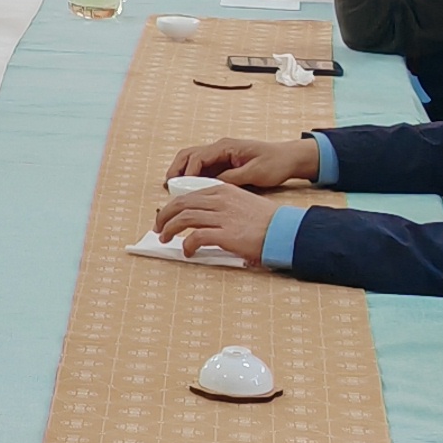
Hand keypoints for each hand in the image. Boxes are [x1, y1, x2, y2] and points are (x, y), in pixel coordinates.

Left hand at [151, 183, 278, 262]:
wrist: (285, 230)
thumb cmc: (267, 220)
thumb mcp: (242, 202)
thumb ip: (222, 205)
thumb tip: (204, 218)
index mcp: (223, 190)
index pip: (189, 195)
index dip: (173, 206)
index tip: (166, 215)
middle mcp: (220, 200)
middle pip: (181, 204)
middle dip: (165, 216)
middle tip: (158, 227)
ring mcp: (222, 216)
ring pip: (184, 218)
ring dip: (169, 229)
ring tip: (165, 238)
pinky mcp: (226, 234)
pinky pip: (196, 238)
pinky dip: (187, 245)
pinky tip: (187, 252)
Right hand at [166, 136, 319, 193]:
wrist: (289, 158)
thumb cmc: (275, 163)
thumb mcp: (255, 173)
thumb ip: (232, 178)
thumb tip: (212, 185)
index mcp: (226, 147)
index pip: (198, 157)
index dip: (186, 172)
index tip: (179, 187)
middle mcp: (220, 148)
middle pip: (189, 155)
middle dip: (176, 169)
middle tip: (168, 186)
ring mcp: (221, 154)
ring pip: (192, 160)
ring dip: (181, 172)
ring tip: (173, 188)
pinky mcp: (224, 162)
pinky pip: (202, 167)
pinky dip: (192, 176)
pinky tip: (189, 189)